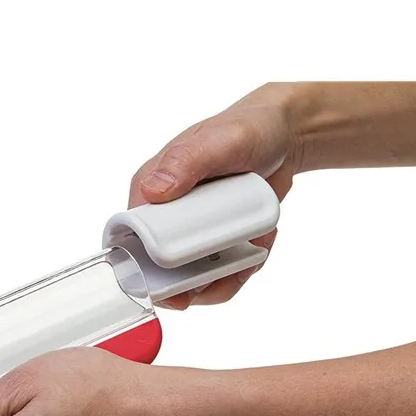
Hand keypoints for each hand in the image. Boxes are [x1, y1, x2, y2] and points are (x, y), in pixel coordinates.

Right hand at [129, 83, 301, 308]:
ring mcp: (189, 232)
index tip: (174, 287)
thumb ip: (185, 162)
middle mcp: (163, 215)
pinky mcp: (213, 241)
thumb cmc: (246, 128)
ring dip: (224, 277)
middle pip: (162, 270)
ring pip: (194, 278)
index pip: (131, 241)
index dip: (144, 270)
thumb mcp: (219, 140)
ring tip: (251, 253)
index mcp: (149, 191)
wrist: (285, 135)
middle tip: (224, 275)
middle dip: (193, 283)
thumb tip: (152, 191)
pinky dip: (242, 268)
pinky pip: (221, 271)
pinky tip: (259, 246)